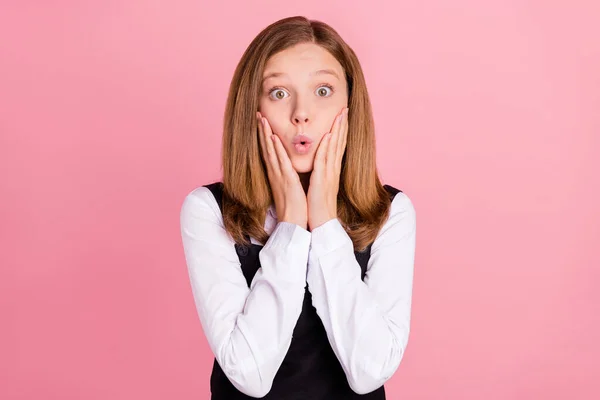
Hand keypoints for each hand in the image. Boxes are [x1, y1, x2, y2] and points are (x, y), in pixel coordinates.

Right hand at [257, 111, 307, 228]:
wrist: (293, 222)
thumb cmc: (294, 206)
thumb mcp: (290, 187)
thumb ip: (288, 176)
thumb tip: (289, 169)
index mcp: (277, 174)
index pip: (269, 151)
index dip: (265, 136)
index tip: (263, 122)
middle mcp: (275, 172)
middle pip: (266, 147)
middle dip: (262, 130)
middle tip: (258, 114)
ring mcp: (279, 175)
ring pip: (270, 150)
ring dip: (265, 134)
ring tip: (262, 119)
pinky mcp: (286, 180)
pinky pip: (280, 161)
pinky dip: (275, 148)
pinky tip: (272, 137)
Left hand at [307, 107, 348, 230]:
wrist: (321, 223)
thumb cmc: (319, 206)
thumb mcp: (321, 185)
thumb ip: (322, 173)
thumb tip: (321, 164)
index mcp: (332, 170)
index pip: (338, 146)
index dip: (341, 131)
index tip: (342, 116)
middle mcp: (333, 170)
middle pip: (340, 143)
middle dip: (342, 125)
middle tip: (345, 109)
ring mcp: (329, 174)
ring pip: (334, 148)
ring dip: (337, 130)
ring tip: (340, 115)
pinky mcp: (321, 180)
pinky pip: (323, 161)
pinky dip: (325, 147)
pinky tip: (327, 136)